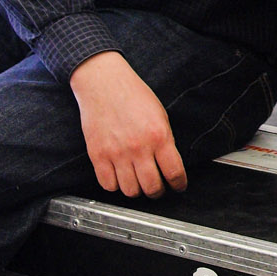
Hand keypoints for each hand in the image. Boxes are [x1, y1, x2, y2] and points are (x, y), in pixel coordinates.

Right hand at [71, 50, 186, 198]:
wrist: (104, 83)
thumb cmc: (133, 95)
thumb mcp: (160, 115)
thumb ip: (165, 141)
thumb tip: (169, 165)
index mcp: (159, 136)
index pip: (174, 173)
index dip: (179, 184)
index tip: (178, 186)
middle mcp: (138, 148)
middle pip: (152, 187)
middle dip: (158, 191)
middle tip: (158, 187)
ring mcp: (116, 153)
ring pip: (130, 191)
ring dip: (136, 190)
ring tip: (138, 183)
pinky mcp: (97, 155)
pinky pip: (107, 184)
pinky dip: (115, 186)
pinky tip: (120, 177)